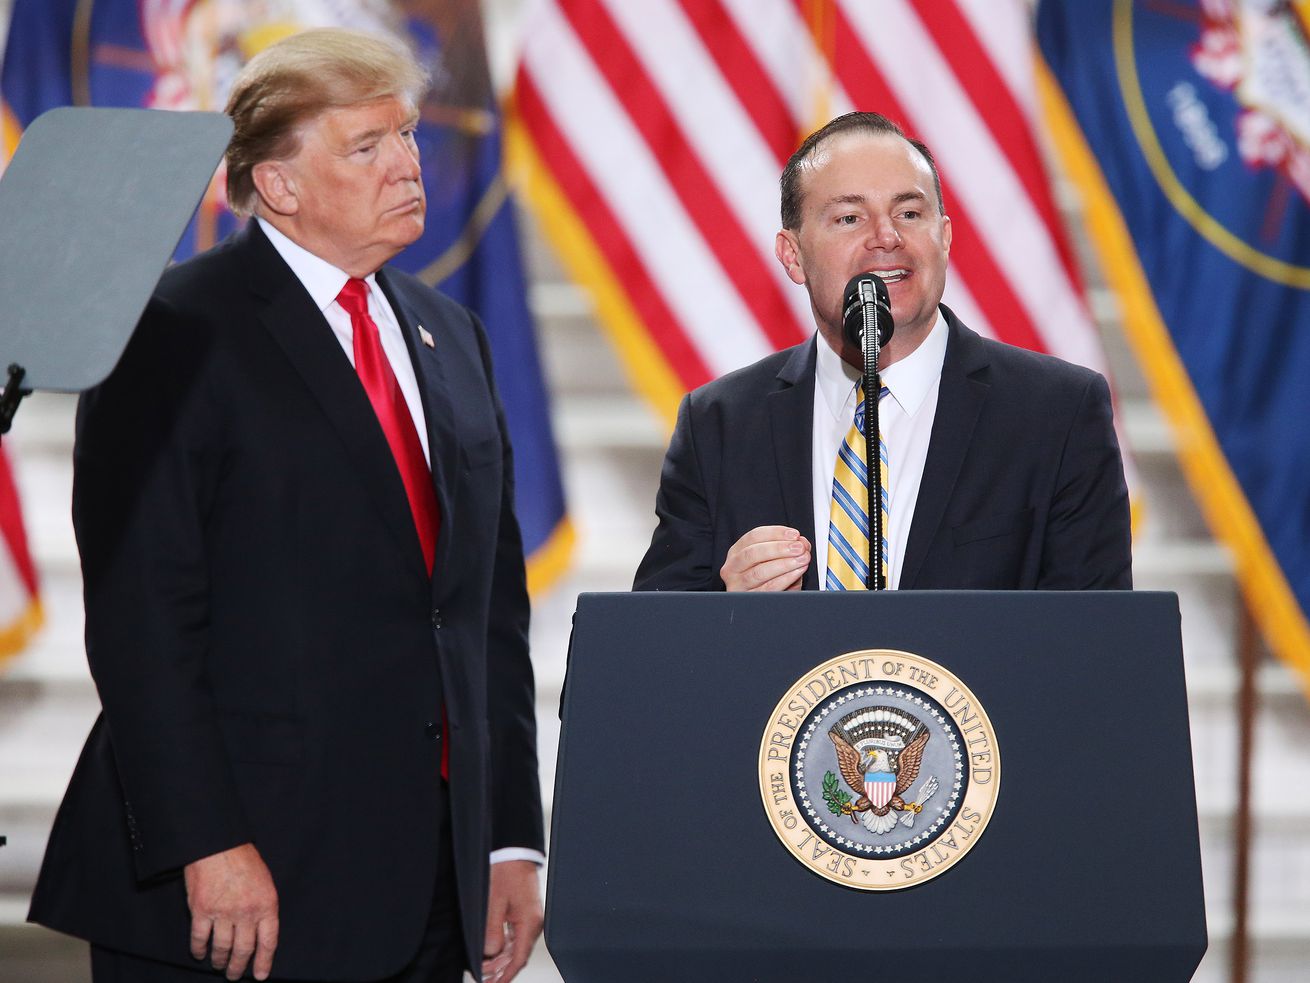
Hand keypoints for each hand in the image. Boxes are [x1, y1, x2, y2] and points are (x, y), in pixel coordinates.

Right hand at [184, 842, 278, 980]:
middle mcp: (246, 912)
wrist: (218, 844)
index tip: (261, 975)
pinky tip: (200, 954)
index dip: (264, 961)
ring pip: (222, 947)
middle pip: (244, 949)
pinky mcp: (202, 910)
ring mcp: (223, 912)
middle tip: (235, 975)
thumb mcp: (265, 882)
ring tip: (219, 965)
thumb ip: (263, 906)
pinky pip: (200, 938)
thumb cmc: (244, 860)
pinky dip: (199, 949)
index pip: (268, 941)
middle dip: (239, 966)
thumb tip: (260, 930)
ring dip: (219, 960)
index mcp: (266, 904)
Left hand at [482, 860, 542, 982]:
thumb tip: (490, 952)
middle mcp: (533, 923)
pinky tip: (492, 952)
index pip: (519, 958)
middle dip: (501, 970)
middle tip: (485, 979)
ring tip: (485, 969)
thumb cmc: (506, 871)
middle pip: (517, 955)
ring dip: (500, 959)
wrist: (513, 852)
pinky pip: (515, 936)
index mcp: (529, 922)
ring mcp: (529, 918)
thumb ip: (492, 930)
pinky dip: (503, 946)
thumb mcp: (494, 902)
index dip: (506, 975)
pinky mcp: (524, 912)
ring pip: (515, 947)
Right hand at [720, 526, 810, 590]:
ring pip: (759, 572)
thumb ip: (788, 550)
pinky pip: (767, 588)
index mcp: (737, 552)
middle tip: (799, 547)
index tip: (795, 535)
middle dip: (780, 548)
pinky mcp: (747, 599)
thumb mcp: (776, 561)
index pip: (754, 536)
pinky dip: (785, 579)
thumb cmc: (769, 580)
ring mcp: (737, 585)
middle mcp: (732, 568)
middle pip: (753, 553)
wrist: (763, 606)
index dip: (776, 533)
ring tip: (802, 559)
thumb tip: (802, 542)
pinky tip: (796, 573)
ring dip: (784, 564)